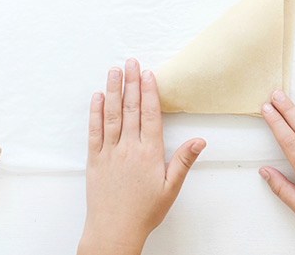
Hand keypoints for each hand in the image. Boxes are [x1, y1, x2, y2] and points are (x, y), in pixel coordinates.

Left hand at [78, 59, 205, 254]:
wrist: (113, 231)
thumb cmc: (144, 212)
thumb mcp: (171, 189)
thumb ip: (184, 161)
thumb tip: (200, 140)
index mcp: (149, 153)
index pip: (151, 115)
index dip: (150, 92)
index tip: (148, 74)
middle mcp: (128, 148)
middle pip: (131, 109)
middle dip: (132, 83)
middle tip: (131, 62)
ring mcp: (109, 152)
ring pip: (111, 115)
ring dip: (112, 91)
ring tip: (114, 71)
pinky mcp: (94, 160)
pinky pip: (94, 131)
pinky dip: (95, 113)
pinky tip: (97, 98)